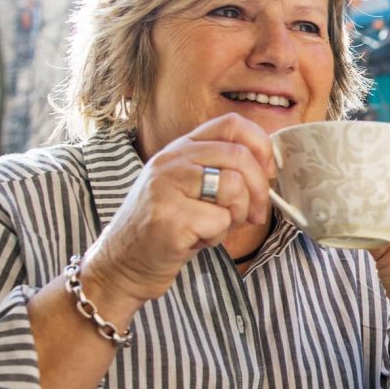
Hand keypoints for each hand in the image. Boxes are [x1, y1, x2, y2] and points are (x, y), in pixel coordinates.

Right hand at [84, 114, 275, 306]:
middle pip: (239, 157)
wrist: (121, 264)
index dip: (260, 145)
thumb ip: (220, 171)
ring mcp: (165, 187)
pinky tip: (196, 241)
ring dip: (236, 216)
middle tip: (255, 215)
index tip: (268, 171)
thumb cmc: (165, 228)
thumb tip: (268, 169)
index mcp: (180, 150)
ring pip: (234, 188)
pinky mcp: (168, 219)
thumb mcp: (189, 188)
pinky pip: (220, 221)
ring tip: (213, 228)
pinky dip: (218, 237)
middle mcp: (171, 161)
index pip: (231, 124)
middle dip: (259, 190)